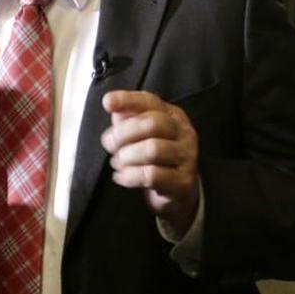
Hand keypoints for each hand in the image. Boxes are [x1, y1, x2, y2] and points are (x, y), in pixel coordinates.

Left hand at [101, 90, 199, 235]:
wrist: (177, 194)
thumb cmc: (154, 158)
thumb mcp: (140, 135)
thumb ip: (127, 118)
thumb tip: (112, 106)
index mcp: (172, 115)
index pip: (150, 101)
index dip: (127, 100)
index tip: (107, 102)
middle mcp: (184, 133)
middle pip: (151, 124)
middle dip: (123, 134)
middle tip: (109, 145)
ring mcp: (187, 157)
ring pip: (152, 150)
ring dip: (127, 157)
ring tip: (117, 162)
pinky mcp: (183, 181)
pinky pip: (152, 175)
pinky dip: (130, 176)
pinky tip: (122, 177)